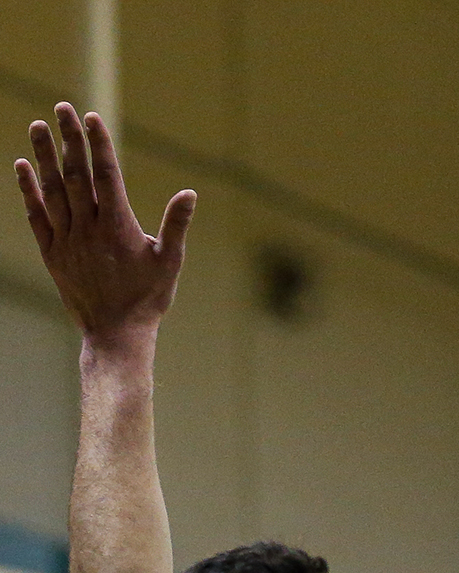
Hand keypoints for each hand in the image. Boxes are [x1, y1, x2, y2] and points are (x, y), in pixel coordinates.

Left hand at [14, 104, 195, 342]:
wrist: (115, 332)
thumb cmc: (148, 298)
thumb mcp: (171, 261)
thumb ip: (177, 225)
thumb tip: (190, 194)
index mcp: (118, 225)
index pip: (105, 174)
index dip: (98, 143)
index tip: (90, 117)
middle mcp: (88, 227)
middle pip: (76, 173)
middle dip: (69, 138)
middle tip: (61, 107)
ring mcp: (66, 238)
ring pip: (52, 188)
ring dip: (45, 155)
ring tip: (38, 126)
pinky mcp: (52, 252)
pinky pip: (36, 214)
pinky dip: (28, 189)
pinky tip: (23, 166)